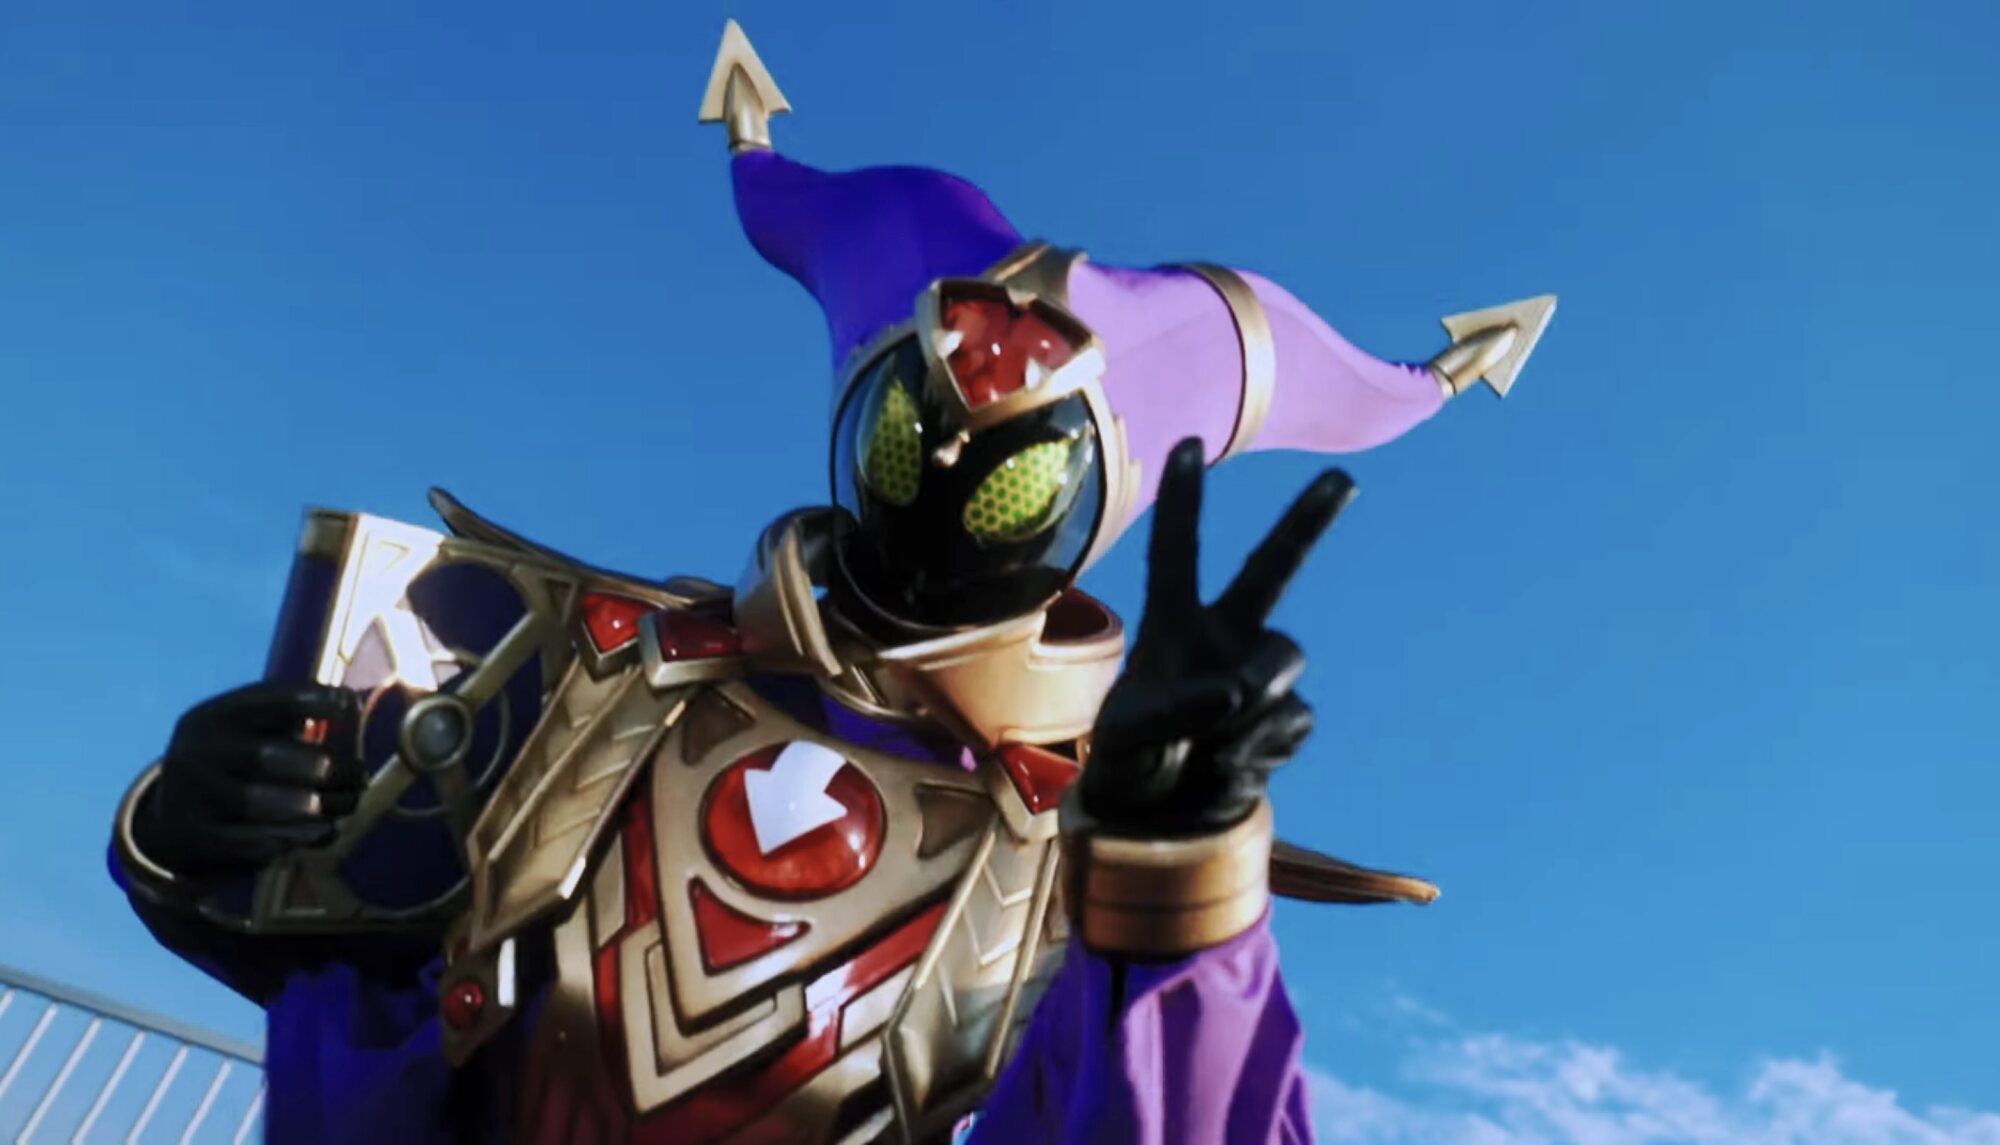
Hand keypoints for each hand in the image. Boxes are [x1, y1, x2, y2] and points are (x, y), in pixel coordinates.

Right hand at [140, 682, 365, 878]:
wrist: (171, 815)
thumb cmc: (232, 762)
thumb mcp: (245, 730)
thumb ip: (289, 717)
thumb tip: (350, 703)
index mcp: (213, 717)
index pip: (262, 702)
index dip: (313, 699)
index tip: (351, 705)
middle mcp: (198, 752)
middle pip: (261, 755)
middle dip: (317, 765)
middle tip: (358, 774)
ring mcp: (193, 797)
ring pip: (256, 802)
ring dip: (313, 806)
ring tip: (348, 803)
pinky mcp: (200, 838)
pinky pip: (251, 841)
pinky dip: (296, 838)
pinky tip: (327, 831)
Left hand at [1081, 438, 1354, 837]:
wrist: (1160, 815)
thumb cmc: (1128, 758)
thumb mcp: (1126, 737)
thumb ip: (1174, 709)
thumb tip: (1237, 690)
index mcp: (1171, 624)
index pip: (1176, 555)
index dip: (1185, 502)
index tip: (1190, 445)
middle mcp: (1222, 636)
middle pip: (1271, 570)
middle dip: (1307, 523)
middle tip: (1343, 478)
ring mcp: (1258, 673)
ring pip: (1282, 663)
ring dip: (1250, 703)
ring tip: (1207, 745)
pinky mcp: (1285, 716)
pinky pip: (1290, 721)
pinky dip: (1258, 751)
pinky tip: (1225, 767)